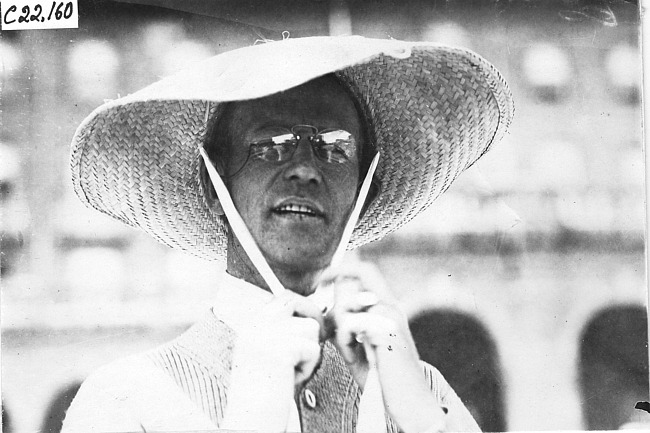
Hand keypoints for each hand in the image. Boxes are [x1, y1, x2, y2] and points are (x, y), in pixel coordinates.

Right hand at [222, 291, 323, 430]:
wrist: (251, 421)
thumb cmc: (265, 394)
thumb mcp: (270, 352)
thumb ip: (284, 330)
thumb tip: (315, 310)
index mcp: (250, 325)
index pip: (283, 298)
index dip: (303, 309)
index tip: (309, 328)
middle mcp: (255, 325)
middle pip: (295, 301)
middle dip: (310, 319)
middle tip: (310, 344)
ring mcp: (265, 335)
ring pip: (310, 326)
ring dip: (309, 351)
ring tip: (291, 371)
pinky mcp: (280, 349)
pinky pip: (313, 348)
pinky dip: (308, 367)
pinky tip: (290, 380)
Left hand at [322, 262, 446, 432]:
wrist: (411, 404)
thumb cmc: (383, 381)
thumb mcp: (361, 346)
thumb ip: (348, 324)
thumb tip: (332, 307)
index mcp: (387, 309)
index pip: (366, 271)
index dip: (342, 268)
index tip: (322, 279)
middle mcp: (391, 307)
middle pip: (362, 271)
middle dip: (337, 282)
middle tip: (324, 299)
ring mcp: (391, 317)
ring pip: (348, 302)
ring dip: (339, 326)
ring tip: (349, 349)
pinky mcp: (387, 330)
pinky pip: (349, 324)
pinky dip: (344, 342)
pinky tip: (354, 357)